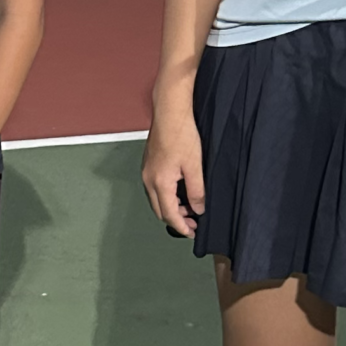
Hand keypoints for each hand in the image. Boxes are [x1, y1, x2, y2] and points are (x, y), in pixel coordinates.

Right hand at [142, 106, 204, 237]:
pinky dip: (166, 197)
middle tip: (192, 224)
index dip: (181, 227)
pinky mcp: (149, 164)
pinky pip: (155, 188)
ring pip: (156, 200)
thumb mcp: (195, 166)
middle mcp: (148, 179)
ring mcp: (146, 171)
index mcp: (159, 182)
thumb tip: (198, 209)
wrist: (170, 111)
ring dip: (171, 208)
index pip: (169, 214)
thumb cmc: (182, 134)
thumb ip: (196, 192)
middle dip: (175, 220)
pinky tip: (180, 193)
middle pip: (159, 210)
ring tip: (189, 209)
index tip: (192, 233)